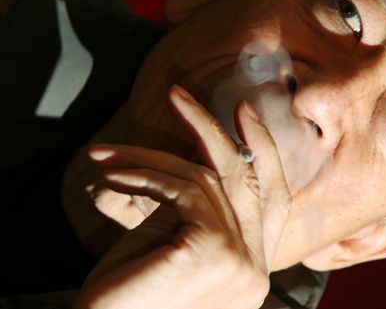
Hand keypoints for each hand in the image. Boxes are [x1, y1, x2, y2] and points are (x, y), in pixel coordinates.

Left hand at [75, 85, 291, 308]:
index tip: (244, 113)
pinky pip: (183, 191)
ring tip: (109, 151)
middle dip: (213, 129)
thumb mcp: (171, 245)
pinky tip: (112, 174)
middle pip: (246, 178)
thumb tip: (195, 160)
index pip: (275, 199)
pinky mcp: (214, 251)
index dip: (263, 150)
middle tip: (179, 97)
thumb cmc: (130, 298)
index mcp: (253, 268)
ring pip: (207, 180)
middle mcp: (256, 268)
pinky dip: (144, 176)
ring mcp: (241, 261)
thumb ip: (195, 209)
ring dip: (152, 158)